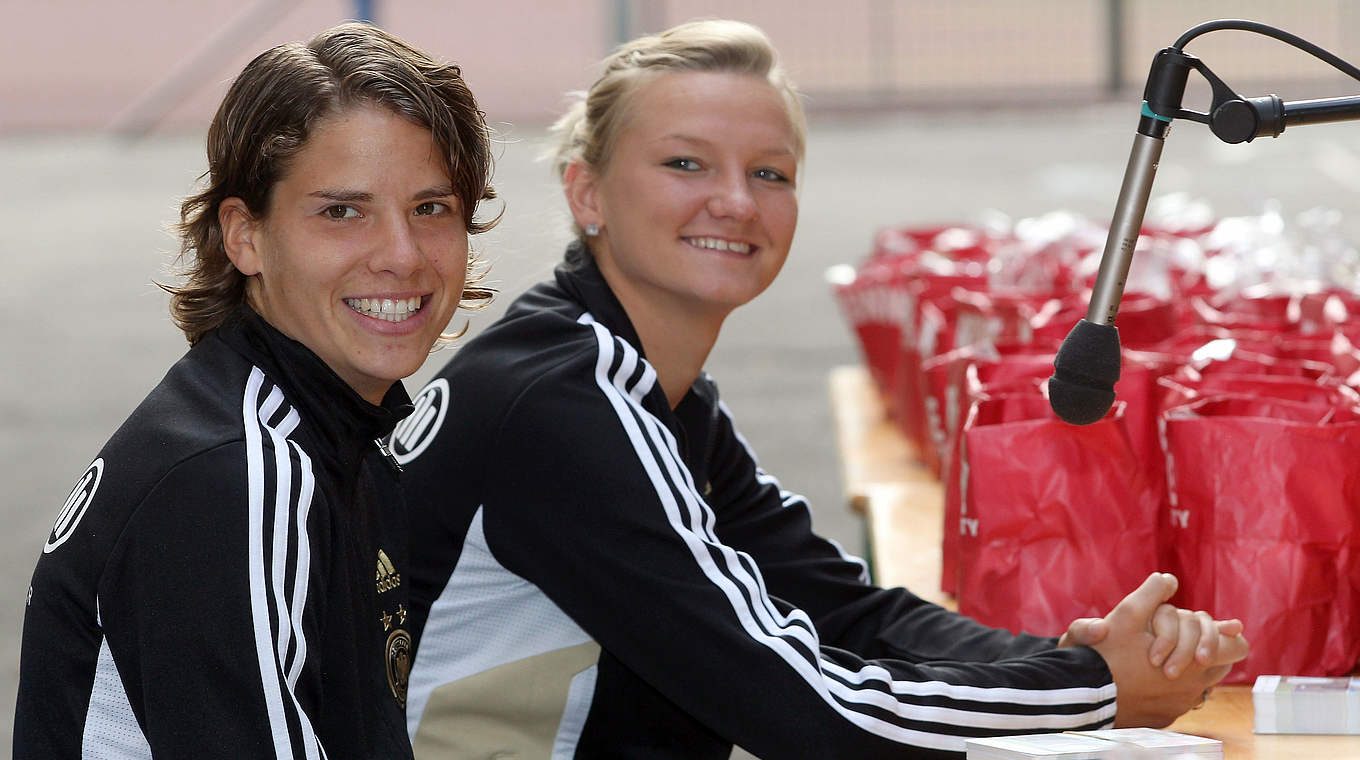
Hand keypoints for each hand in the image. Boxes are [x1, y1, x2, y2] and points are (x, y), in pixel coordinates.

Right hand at [1089, 573, 1248, 727]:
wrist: (1084, 693)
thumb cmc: (1108, 652)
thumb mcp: (1127, 613)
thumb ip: (1153, 592)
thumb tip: (1169, 578)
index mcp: (1195, 662)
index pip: (1236, 648)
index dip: (1227, 635)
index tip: (1221, 628)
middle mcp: (1194, 689)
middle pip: (1218, 665)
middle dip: (1202, 649)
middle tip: (1179, 639)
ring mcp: (1178, 707)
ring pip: (1197, 684)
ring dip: (1185, 669)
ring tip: (1159, 658)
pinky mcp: (1162, 720)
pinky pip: (1175, 701)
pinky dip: (1166, 689)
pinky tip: (1143, 679)